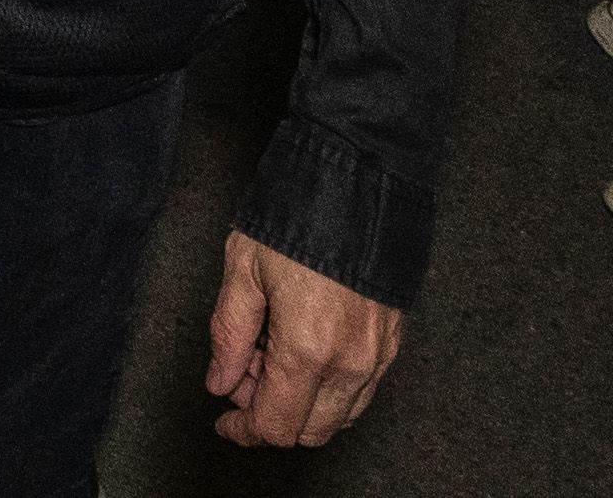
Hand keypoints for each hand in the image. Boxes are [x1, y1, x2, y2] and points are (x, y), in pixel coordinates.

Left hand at [205, 232, 401, 449]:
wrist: (359, 181)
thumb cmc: (297, 219)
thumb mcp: (243, 270)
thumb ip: (230, 335)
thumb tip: (220, 382)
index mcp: (308, 350)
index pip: (276, 425)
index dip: (245, 431)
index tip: (224, 421)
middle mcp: (350, 364)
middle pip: (309, 431)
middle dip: (270, 413)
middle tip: (244, 371)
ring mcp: (377, 356)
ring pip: (339, 416)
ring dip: (301, 402)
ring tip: (272, 351)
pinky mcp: (392, 342)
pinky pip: (361, 392)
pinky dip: (328, 387)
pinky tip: (304, 347)